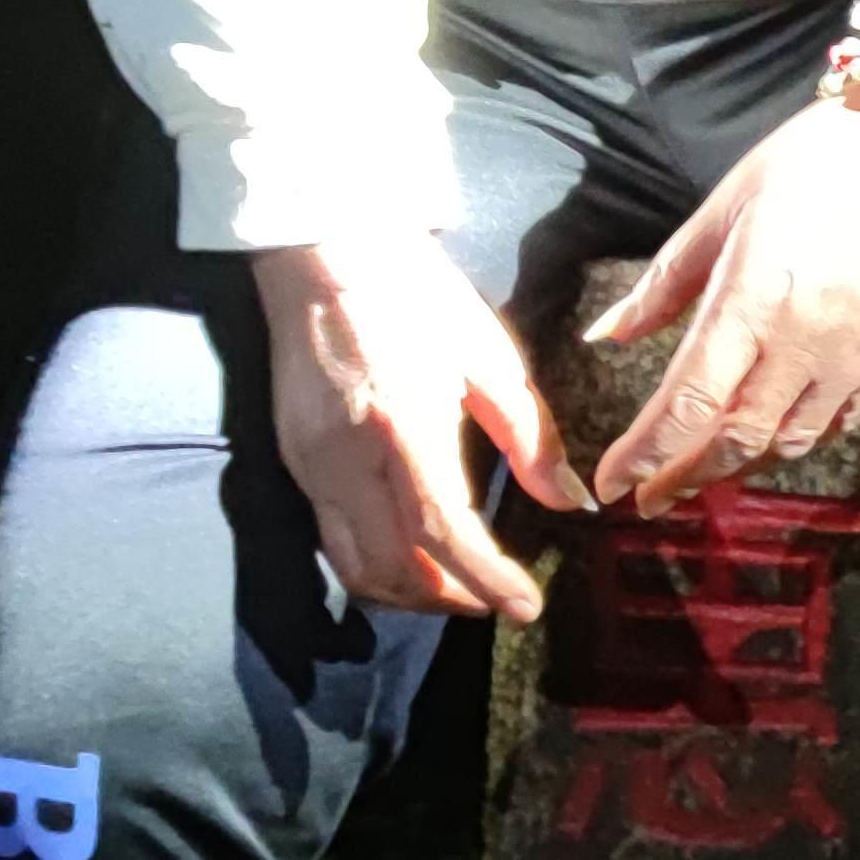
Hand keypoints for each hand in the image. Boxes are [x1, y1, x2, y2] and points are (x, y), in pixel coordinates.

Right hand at [250, 239, 579, 624]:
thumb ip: (530, 436)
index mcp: (404, 424)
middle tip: (496, 600)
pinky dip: (377, 562)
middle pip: (392, 569)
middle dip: (449, 600)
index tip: (526, 608)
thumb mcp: (489, 356)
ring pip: (354, 566)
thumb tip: (567, 502)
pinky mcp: (291, 462)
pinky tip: (414, 550)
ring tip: (459, 587)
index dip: (486, 579)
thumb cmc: (415, 295)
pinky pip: (332, 538)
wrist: (322, 252)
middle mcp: (347, 458)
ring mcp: (310, 465)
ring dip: (409, 593)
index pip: (441, 530)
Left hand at [587, 80, 859, 515]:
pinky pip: (841, 423)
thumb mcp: (722, 210)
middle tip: (651, 495)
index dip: (645, 454)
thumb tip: (608, 335)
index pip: (689, 402)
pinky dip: (798, 441)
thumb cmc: (807, 165)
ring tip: (704, 469)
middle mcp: (804, 340)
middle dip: (685, 475)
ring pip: (789, 442)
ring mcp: (854, 354)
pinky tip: (772, 439)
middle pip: (735, 439)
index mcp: (752, 298)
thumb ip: (665, 284)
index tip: (614, 485)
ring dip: (740, 465)